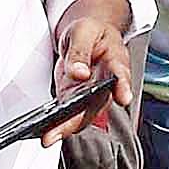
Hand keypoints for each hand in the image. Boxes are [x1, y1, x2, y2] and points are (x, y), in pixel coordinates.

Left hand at [44, 0, 133, 144]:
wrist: (88, 36)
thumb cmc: (92, 31)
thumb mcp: (83, 31)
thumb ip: (80, 51)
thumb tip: (79, 73)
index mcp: (115, 60)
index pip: (121, 73)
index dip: (123, 86)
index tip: (123, 98)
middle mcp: (106, 82)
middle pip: (97, 104)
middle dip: (79, 120)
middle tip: (59, 131)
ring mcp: (91, 93)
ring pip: (83, 115)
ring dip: (66, 128)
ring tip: (48, 137)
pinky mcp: (75, 98)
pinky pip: (69, 115)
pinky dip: (57, 125)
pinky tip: (45, 131)